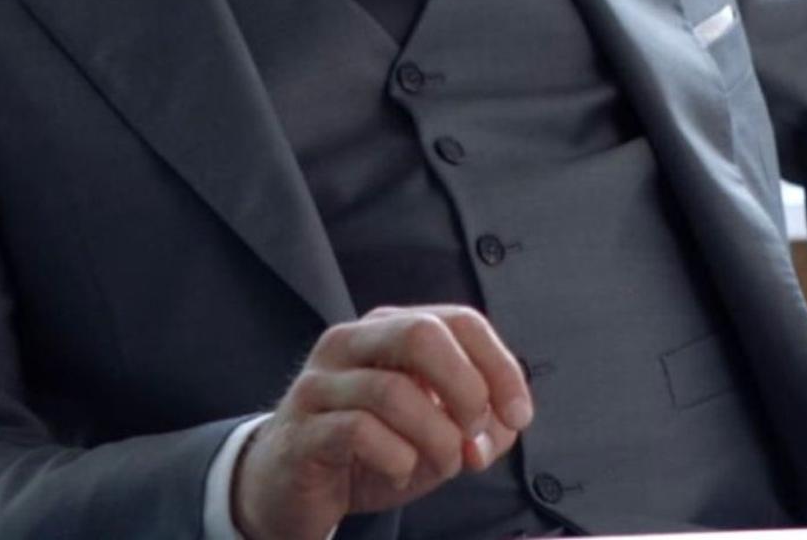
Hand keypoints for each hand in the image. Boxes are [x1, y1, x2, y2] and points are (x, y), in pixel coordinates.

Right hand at [232, 304, 533, 539]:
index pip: (459, 320)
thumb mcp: (431, 431)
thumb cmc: (368, 450)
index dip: (500, 366)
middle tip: (473, 437)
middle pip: (421, 334)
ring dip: (436, 439)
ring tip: (442, 465)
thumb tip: (506, 423)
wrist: (288, 485)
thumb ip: (474, 422)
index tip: (519, 415)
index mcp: (388, 329)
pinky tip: (399, 472)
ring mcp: (321, 382)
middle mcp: (351, 342)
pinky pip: (359, 431)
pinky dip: (397, 459)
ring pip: (394, 390)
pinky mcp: (303, 428)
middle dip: (465, 389)